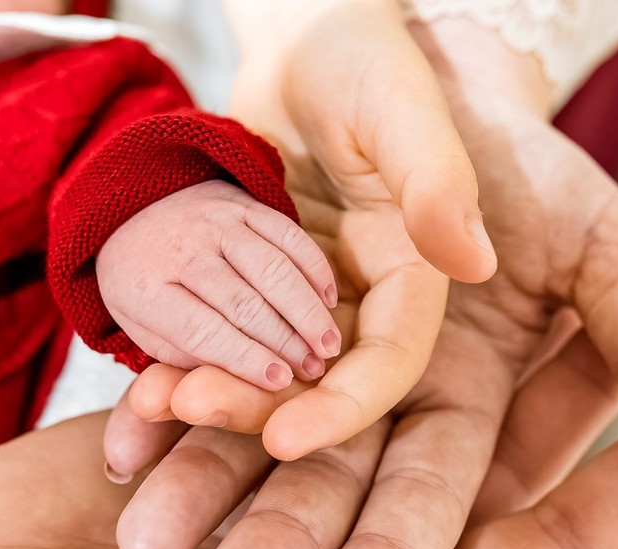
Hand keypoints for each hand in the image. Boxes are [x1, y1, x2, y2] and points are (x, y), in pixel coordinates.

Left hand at [98, 180, 340, 390]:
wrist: (132, 211)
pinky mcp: (243, 204)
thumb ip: (186, 356)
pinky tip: (328, 300)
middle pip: (244, 303)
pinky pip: (288, 235)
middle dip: (285, 342)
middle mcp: (179, 249)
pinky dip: (314, 269)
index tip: (279, 382)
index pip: (203, 331)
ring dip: (307, 311)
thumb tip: (243, 379)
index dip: (245, 359)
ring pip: (273, 269)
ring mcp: (214, 221)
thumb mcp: (145, 330)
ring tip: (328, 345)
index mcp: (145, 287)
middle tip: (314, 371)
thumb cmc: (146, 286)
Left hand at [107, 21, 617, 548]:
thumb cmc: (512, 152)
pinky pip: (192, 364)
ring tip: (137, 547)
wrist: (402, 65)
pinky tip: (122, 441)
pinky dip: (158, 402)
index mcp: (465, 400)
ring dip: (194, 490)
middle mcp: (378, 398)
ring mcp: (298, 357)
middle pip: (323, 491)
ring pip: (243, 441)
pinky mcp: (235, 312)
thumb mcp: (599, 239)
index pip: (429, 499)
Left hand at [181, 0, 496, 459]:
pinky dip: (185, 361)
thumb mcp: (401, 108)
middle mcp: (364, 300)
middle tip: (189, 407)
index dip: (344, 406)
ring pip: (264, 369)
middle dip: (258, 409)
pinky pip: (222, 337)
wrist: (299, 40)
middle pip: (318, 381)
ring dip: (212, 393)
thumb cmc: (359, 60)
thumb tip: (477, 261)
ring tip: (151, 404)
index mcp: (414, 273)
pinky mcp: (255, 289)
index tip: (286, 438)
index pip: (390, 360)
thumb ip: (437, 180)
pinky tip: (140, 383)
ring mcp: (305, 300)